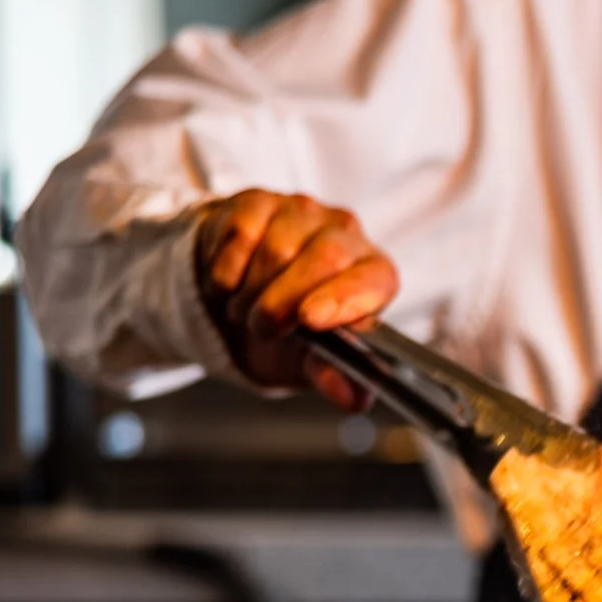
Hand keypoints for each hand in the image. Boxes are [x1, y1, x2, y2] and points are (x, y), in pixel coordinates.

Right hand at [194, 190, 399, 409]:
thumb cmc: (288, 328)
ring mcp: (303, 212)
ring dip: (251, 292)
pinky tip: (229, 284)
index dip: (345, 298)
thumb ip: (332, 375)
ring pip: (278, 248)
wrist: (235, 299)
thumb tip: (354, 401)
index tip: (312, 320)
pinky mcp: (258, 201)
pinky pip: (240, 233)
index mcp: (374, 274)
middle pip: (326, 258)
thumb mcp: (309, 359)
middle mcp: (346, 235)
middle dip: (285, 301)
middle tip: (264, 327)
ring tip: (247, 309)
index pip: (375, 279)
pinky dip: (226, 271)